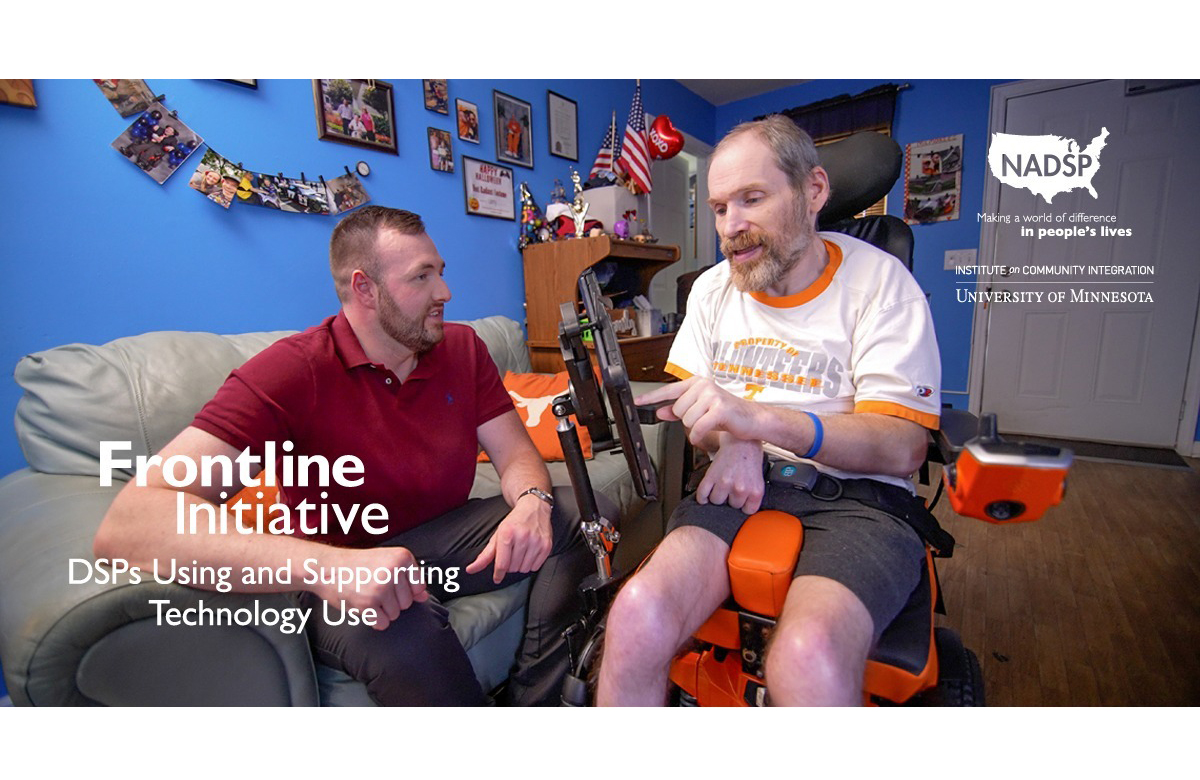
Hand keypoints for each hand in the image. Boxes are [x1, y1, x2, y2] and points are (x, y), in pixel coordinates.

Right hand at [313, 546, 428, 631]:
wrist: (327, 567)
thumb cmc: (356, 565)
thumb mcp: (386, 562)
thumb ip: (408, 578)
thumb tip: (424, 596)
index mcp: (402, 557)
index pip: (419, 587)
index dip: (405, 590)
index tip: (391, 584)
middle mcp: (393, 571)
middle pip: (407, 603)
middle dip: (392, 601)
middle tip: (375, 589)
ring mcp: (381, 588)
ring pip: (396, 614)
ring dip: (382, 611)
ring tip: (368, 595)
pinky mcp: (368, 604)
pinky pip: (383, 623)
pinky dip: (374, 620)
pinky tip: (364, 606)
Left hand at [466, 494, 552, 583]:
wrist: (534, 507)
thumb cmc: (514, 522)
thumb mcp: (497, 535)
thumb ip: (485, 555)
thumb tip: (471, 569)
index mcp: (507, 533)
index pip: (502, 564)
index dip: (498, 574)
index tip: (497, 577)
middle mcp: (523, 536)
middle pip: (512, 568)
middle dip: (509, 564)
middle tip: (511, 553)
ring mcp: (536, 541)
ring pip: (524, 569)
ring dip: (520, 565)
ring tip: (521, 552)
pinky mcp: (546, 545)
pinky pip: (535, 567)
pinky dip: (531, 564)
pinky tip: (530, 552)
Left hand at [636, 376, 761, 445]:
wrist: (753, 419)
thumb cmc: (728, 413)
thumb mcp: (701, 409)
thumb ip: (679, 409)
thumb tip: (660, 411)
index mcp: (697, 383)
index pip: (668, 390)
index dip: (651, 398)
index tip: (637, 402)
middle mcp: (704, 386)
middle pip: (677, 410)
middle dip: (688, 419)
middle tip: (704, 418)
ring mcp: (712, 396)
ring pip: (686, 420)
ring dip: (696, 427)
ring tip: (710, 423)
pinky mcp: (719, 409)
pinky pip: (697, 428)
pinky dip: (699, 435)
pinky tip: (707, 433)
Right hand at [697, 436, 764, 513]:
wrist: (740, 441)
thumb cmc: (750, 459)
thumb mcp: (759, 479)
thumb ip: (752, 495)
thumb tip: (742, 508)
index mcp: (755, 491)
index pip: (747, 511)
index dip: (743, 505)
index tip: (741, 500)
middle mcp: (740, 489)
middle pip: (731, 506)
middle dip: (730, 498)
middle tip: (732, 487)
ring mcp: (725, 483)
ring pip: (716, 501)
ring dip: (717, 496)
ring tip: (721, 487)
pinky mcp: (712, 477)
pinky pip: (702, 495)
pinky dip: (702, 497)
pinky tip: (706, 494)